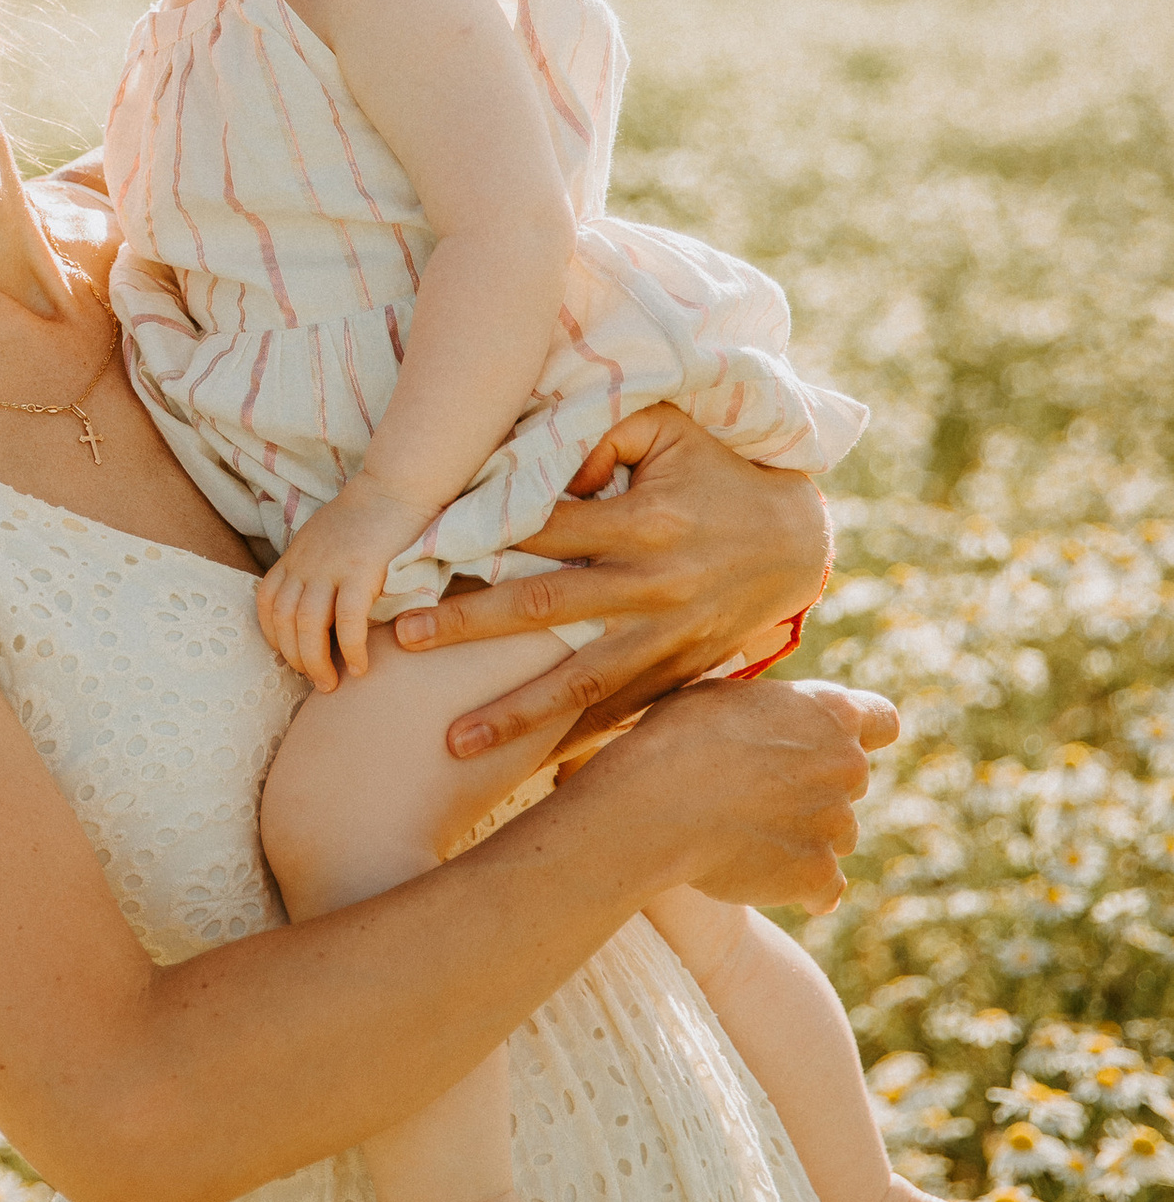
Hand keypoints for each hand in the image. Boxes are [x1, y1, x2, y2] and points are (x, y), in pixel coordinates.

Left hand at [256, 489, 416, 683]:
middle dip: (295, 657)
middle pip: (283, 620)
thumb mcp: (325, 538)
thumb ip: (315, 566)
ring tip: (331, 684)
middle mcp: (306, 562)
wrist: (396, 486)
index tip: (291, 655)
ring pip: (308, 625)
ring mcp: (330, 566)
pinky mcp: (361, 570)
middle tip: (315, 680)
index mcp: (296, 555)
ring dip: (316, 661)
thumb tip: (317, 602)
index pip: (266, 601)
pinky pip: (347, 620)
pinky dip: (350, 648)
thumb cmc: (368, 516)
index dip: (273, 635)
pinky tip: (360, 667)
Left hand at [383, 403, 832, 761]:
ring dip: (514, 713)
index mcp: (645, 521)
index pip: (544, 527)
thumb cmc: (715, 473)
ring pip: (580, 682)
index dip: (478, 534)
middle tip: (403, 640)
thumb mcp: (670, 428)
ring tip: (451, 742)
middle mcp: (653, 584)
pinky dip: (573, 744)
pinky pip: (619, 714)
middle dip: (471, 624)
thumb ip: (605, 431)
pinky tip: (524, 773)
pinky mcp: (679, 673)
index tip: (414, 552)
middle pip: (545, 606)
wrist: (797, 542)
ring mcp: (667, 638)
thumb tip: (545, 464)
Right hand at [584, 674, 897, 914]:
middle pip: (851, 782)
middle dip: (818, 788)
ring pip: (837, 834)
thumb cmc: (679, 737)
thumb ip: (770, 711)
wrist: (658, 801)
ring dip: (806, 836)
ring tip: (748, 834)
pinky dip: (805, 888)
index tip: (832, 746)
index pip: (883, 721)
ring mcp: (837, 822)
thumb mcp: (727, 696)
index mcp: (830, 711)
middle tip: (762, 793)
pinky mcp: (817, 872)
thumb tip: (768, 723)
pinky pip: (826, 888)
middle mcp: (847, 764)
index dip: (863, 735)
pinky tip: (770, 879)